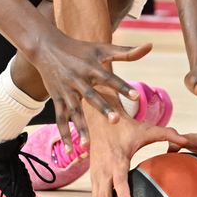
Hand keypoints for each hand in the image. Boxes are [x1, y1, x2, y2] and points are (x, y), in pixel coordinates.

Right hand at [29, 30, 152, 150]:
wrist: (46, 47)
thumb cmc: (79, 49)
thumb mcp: (101, 49)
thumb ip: (126, 52)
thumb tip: (149, 46)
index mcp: (91, 67)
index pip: (109, 78)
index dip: (123, 87)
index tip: (137, 97)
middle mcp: (78, 80)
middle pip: (91, 96)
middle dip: (102, 108)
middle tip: (115, 121)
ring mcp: (66, 91)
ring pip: (74, 112)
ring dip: (79, 128)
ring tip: (86, 145)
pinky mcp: (57, 98)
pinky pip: (60, 118)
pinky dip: (63, 134)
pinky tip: (68, 150)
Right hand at [88, 114, 187, 196]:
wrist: (99, 118)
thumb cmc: (125, 125)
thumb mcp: (145, 128)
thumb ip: (166, 134)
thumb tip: (186, 140)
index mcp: (116, 158)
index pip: (118, 179)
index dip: (122, 193)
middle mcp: (103, 169)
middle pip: (102, 196)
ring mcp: (96, 174)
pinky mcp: (93, 178)